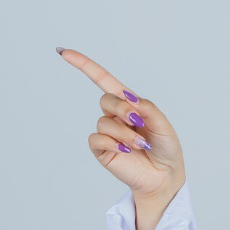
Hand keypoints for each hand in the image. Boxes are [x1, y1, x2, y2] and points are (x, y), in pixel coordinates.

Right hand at [59, 47, 185, 202]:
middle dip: (122, 109)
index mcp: (129, 104)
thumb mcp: (162, 124)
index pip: (102, 79)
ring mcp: (107, 133)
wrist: (163, 177)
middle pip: (106, 100)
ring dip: (124, 133)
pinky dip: (112, 143)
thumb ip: (147, 108)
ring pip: (104, 122)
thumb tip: (129, 97)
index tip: (64, 52)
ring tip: (138, 145)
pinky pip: (97, 139)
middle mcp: (115, 115)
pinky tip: (124, 151)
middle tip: (139, 123)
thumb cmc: (165, 149)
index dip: (84, 65)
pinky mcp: (102, 150)